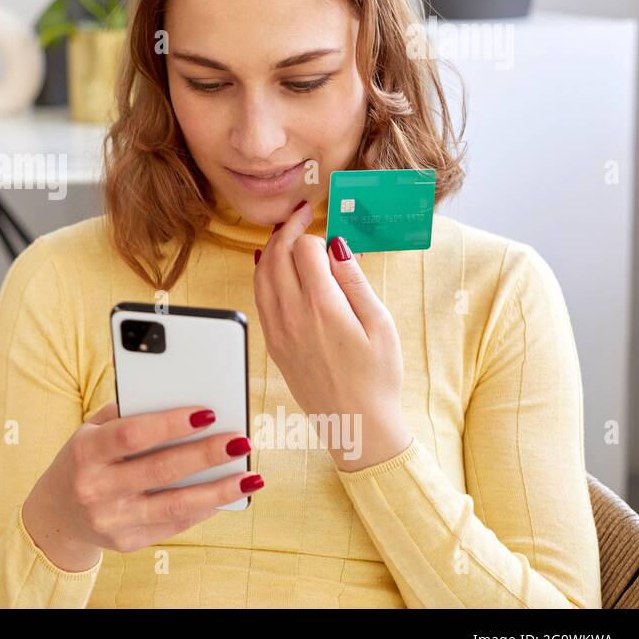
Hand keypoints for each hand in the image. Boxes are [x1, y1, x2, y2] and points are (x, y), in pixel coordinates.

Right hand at [21, 402, 261, 571]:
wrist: (59, 513)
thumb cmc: (86, 458)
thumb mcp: (91, 430)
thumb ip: (127, 413)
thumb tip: (181, 397)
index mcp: (86, 452)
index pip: (131, 435)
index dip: (169, 424)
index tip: (207, 412)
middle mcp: (95, 489)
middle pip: (160, 470)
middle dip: (205, 455)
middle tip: (241, 442)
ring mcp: (112, 521)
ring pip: (174, 506)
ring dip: (217, 491)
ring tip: (250, 477)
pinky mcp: (128, 543)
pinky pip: (174, 525)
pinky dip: (204, 509)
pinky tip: (227, 494)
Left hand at [253, 198, 411, 471]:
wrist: (356, 424)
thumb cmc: (377, 377)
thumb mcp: (380, 325)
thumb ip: (355, 282)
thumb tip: (337, 246)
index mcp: (322, 307)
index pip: (305, 249)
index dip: (316, 233)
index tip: (327, 228)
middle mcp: (292, 315)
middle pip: (278, 255)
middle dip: (288, 229)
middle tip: (301, 214)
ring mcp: (277, 330)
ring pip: (261, 274)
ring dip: (272, 248)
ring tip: (287, 233)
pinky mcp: (272, 343)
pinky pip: (258, 297)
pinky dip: (263, 273)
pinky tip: (273, 265)